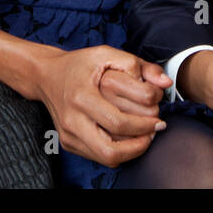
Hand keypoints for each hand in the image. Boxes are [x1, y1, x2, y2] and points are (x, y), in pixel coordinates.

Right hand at [35, 46, 167, 166]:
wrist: (47, 75)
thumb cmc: (80, 64)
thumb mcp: (107, 54)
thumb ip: (138, 65)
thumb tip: (165, 83)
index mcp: (82, 96)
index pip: (118, 122)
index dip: (144, 124)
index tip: (159, 115)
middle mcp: (72, 119)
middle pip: (111, 150)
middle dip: (141, 143)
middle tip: (155, 129)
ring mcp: (68, 134)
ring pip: (105, 158)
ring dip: (132, 151)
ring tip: (146, 136)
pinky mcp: (68, 143)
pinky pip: (98, 156)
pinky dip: (118, 151)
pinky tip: (129, 137)